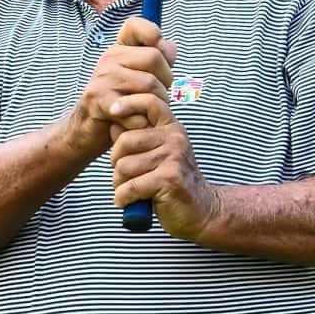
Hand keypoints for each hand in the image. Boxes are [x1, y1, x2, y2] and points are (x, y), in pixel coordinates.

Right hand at [64, 17, 176, 158]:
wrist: (85, 130)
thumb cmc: (118, 104)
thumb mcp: (136, 80)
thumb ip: (156, 63)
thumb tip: (172, 47)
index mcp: (119, 50)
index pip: (136, 25)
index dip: (155, 37)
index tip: (159, 58)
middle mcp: (108, 58)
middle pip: (154, 57)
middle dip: (166, 82)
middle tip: (157, 96)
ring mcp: (103, 78)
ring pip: (150, 84)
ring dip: (156, 105)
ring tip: (146, 112)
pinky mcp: (100, 100)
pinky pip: (138, 109)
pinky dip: (143, 122)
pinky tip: (136, 125)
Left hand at [108, 93, 221, 241]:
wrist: (202, 212)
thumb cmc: (171, 183)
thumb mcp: (155, 156)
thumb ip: (136, 139)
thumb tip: (113, 123)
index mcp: (171, 128)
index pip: (150, 102)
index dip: (128, 103)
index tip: (112, 111)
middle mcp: (175, 138)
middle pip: (124, 141)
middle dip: (115, 163)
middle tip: (122, 177)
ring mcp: (174, 157)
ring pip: (124, 166)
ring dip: (119, 184)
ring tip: (128, 191)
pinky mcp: (170, 179)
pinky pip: (131, 186)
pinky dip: (123, 198)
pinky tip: (128, 202)